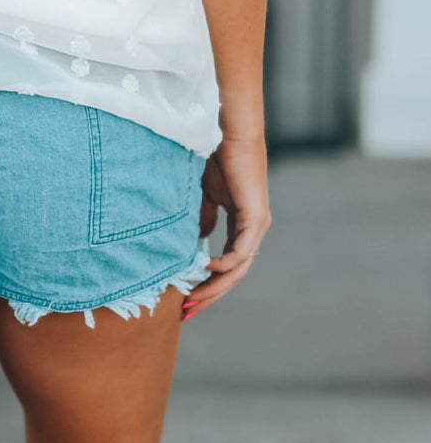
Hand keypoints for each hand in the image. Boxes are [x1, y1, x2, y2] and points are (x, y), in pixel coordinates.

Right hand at [181, 133, 270, 319]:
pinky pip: (241, 251)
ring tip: (192, 297)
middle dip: (210, 294)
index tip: (186, 297)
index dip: (209, 282)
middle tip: (188, 311)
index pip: (228, 264)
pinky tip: (205, 266)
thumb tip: (198, 244)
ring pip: (239, 268)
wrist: (228, 132)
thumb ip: (203, 218)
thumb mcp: (205, 194)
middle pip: (234, 274)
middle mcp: (254, 229)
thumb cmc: (216, 156)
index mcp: (242, 224)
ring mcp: (257, 224)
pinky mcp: (255, 216)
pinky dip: (224, 263)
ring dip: (216, 286)